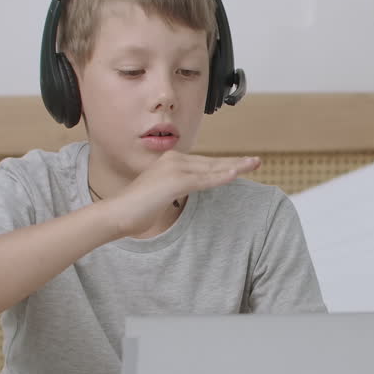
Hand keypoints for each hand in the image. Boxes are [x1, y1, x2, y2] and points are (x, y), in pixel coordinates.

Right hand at [108, 151, 260, 236]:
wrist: (117, 213)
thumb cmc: (137, 209)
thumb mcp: (160, 196)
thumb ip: (174, 191)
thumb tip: (183, 194)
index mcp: (171, 161)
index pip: (204, 163)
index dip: (224, 164)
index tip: (241, 165)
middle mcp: (174, 160)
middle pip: (212, 162)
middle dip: (235, 162)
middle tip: (256, 161)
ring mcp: (175, 168)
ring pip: (212, 168)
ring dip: (235, 166)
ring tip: (254, 164)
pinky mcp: (176, 181)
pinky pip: (205, 180)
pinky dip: (222, 177)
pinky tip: (237, 174)